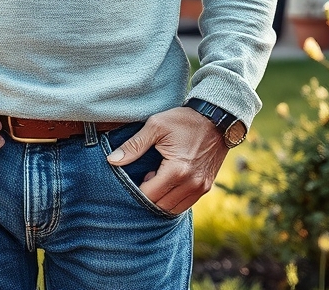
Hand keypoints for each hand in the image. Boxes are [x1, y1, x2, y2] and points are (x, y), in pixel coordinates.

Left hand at [106, 107, 228, 213]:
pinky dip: (174, 199)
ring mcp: (201, 188)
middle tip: (147, 175)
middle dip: (149, 194)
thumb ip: (134, 146)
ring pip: (173, 209)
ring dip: (161, 199)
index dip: (138, 188)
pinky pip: (185, 205)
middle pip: (160, 205)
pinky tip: (170, 181)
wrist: (216, 118)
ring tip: (158, 177)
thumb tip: (112, 160)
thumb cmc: (184, 120)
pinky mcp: (206, 188)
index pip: (149, 195)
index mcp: (176, 171)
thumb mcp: (156, 126)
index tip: (139, 174)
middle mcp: (191, 185)